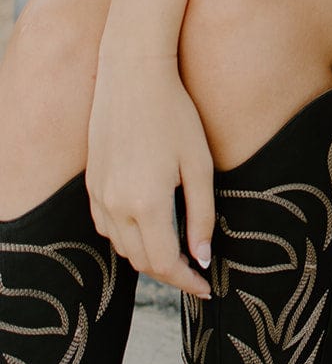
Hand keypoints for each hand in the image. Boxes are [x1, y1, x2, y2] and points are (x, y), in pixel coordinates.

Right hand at [87, 51, 214, 298]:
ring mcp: (100, 195)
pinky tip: (148, 226)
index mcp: (147, 203)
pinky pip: (106, 227)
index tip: (208, 287)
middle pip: (142, 262)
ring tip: (177, 249)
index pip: (165, 263)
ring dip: (148, 256)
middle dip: (171, 272)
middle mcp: (117, 205)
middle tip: (197, 269)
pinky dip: (127, 237)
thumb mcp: (199, 164)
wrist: (133, 76)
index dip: (188, 281)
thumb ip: (201, 215)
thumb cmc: (174, 115)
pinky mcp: (92, 183)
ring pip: (122, 248)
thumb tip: (203, 257)